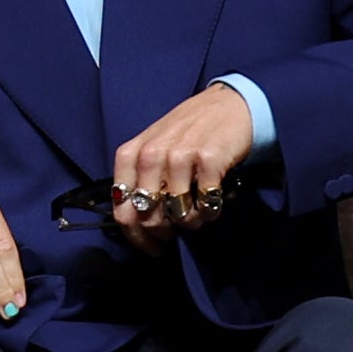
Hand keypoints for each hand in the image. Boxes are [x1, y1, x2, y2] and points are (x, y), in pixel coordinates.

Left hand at [111, 84, 252, 253]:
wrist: (230, 104)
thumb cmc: (190, 130)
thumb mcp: (155, 146)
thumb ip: (141, 178)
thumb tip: (136, 222)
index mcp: (132, 153)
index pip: (122, 209)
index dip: (135, 236)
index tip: (151, 247)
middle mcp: (151, 153)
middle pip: (148, 216)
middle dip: (163, 232)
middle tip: (176, 232)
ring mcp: (179, 155)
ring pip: (177, 214)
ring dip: (190, 223)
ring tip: (197, 213)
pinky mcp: (209, 159)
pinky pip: (205, 204)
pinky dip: (210, 212)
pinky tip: (213, 202)